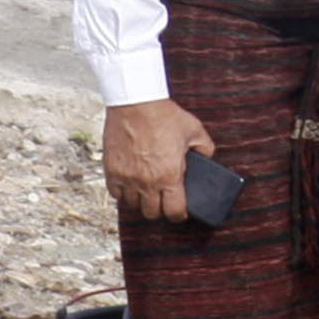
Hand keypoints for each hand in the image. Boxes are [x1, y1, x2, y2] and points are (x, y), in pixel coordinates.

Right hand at [103, 100, 213, 222]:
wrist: (135, 103)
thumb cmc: (164, 116)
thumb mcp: (195, 131)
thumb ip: (205, 148)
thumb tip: (207, 159)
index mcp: (169, 176)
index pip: (174, 212)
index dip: (180, 215)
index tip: (181, 211)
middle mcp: (146, 182)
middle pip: (152, 213)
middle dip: (161, 210)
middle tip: (165, 200)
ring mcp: (127, 177)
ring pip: (132, 205)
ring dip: (141, 202)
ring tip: (148, 192)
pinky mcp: (111, 170)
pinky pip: (115, 194)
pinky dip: (123, 193)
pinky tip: (131, 185)